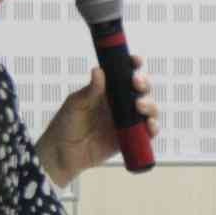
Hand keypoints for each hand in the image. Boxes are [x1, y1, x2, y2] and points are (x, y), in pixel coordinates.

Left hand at [37, 55, 158, 186]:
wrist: (62, 153)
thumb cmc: (66, 125)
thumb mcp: (76, 104)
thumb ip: (90, 90)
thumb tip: (98, 70)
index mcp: (108, 91)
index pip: (125, 74)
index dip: (133, 65)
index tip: (136, 61)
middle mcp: (120, 104)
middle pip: (141, 90)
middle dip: (145, 84)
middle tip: (137, 84)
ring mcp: (126, 121)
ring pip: (148, 109)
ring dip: (150, 105)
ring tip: (140, 107)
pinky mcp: (130, 138)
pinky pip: (147, 132)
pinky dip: (153, 128)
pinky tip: (150, 125)